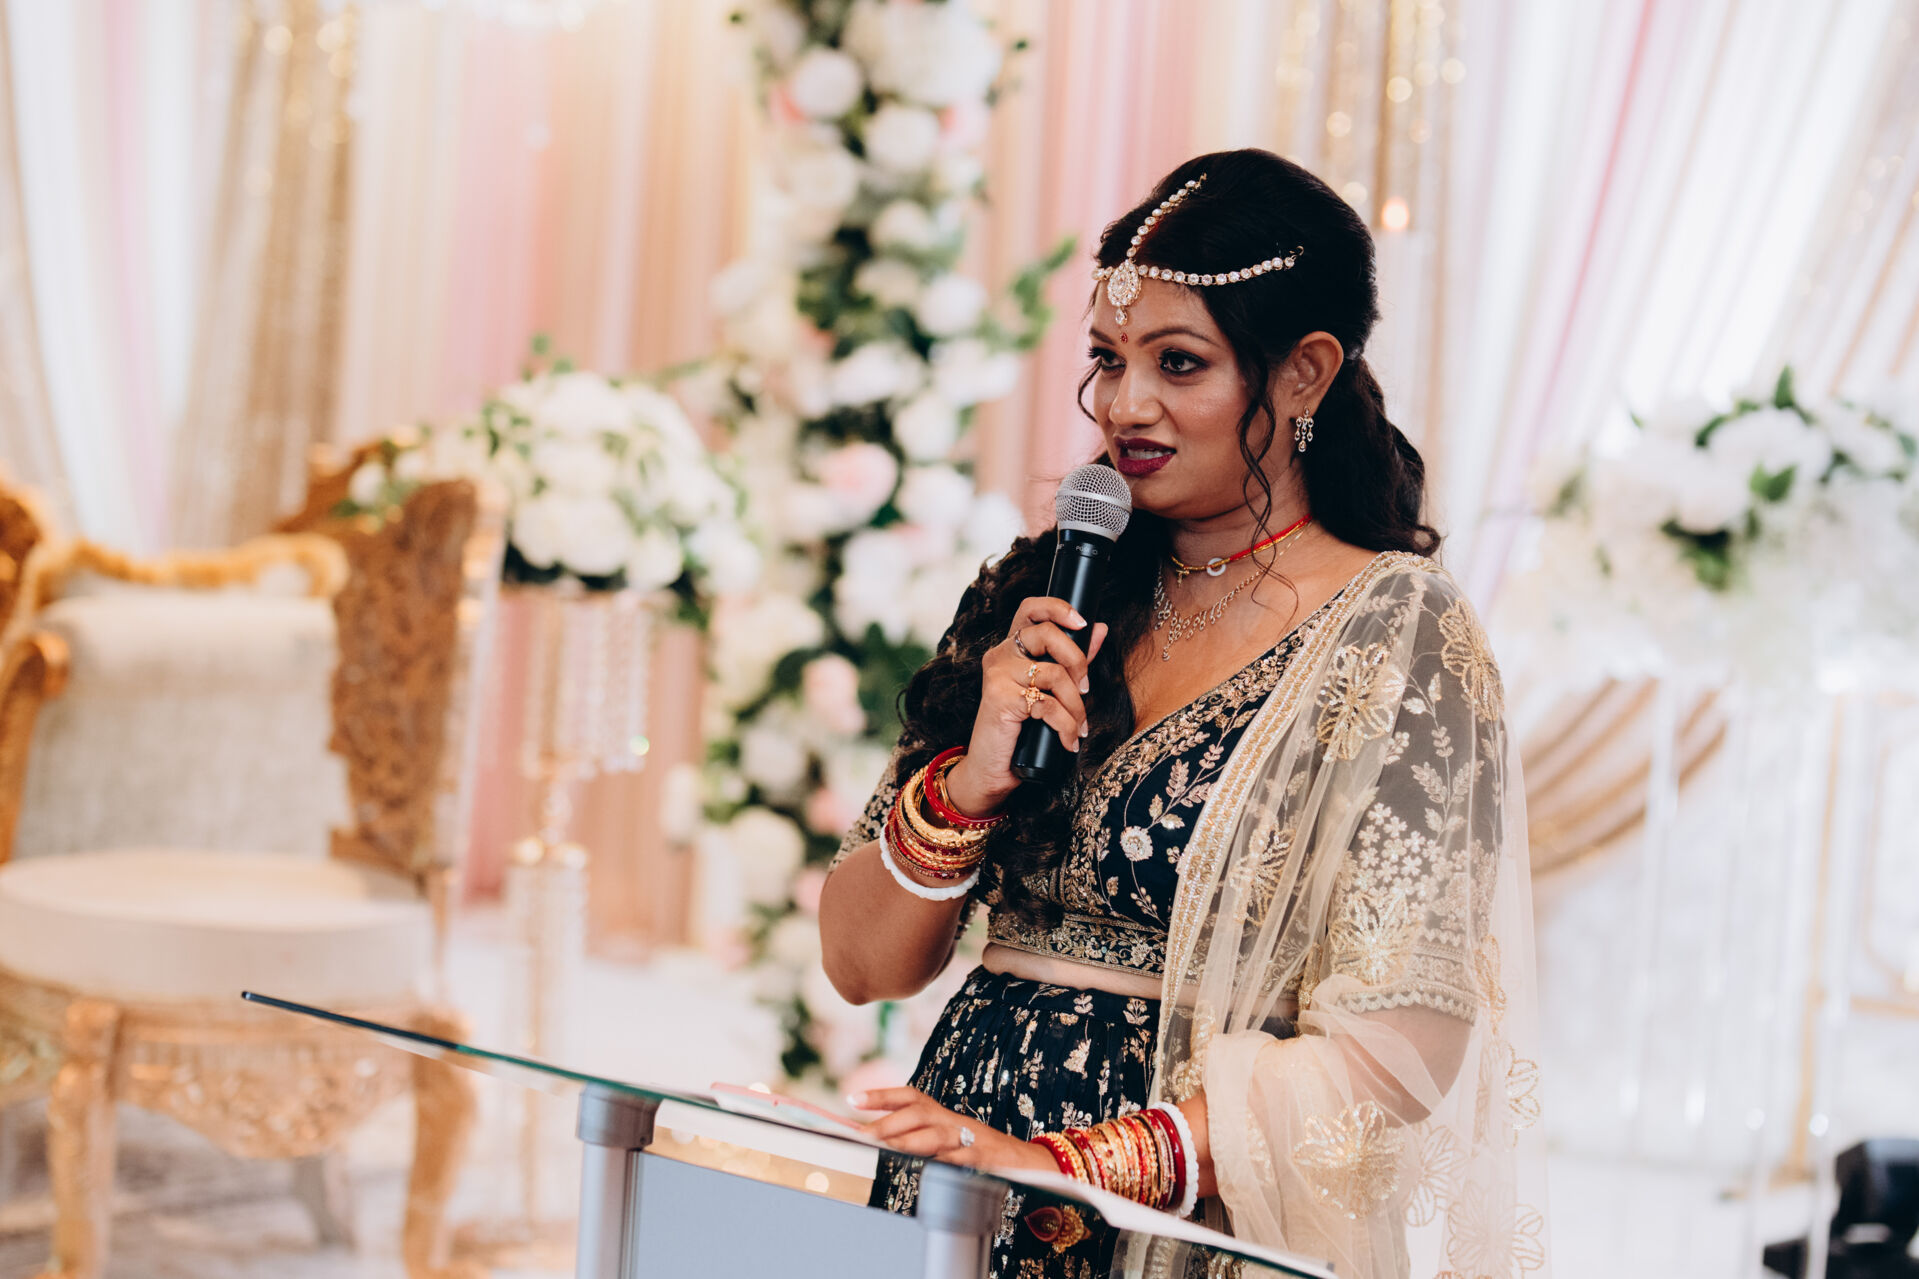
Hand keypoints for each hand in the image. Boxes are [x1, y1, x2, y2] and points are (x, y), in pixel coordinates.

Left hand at [850, 1087, 1057, 1175]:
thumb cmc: (976, 1150)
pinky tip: (927, 1169)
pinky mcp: (983, 1160)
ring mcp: (968, 1139)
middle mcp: (952, 1121)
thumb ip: (915, 1139)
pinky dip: (943, 1164)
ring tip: (887, 1149)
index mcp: (941, 1115)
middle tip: (862, 1137)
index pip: (909, 1097)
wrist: (1022, 1160)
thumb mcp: (946, 1138)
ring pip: (936, 1134)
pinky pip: (961, 1160)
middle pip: (918, 1113)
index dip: (881, 1095)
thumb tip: (875, 1143)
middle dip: (887, 1124)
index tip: (851, 1098)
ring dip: (909, 1141)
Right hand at [943, 598, 1109, 818]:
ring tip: (1078, 727)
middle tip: (1086, 688)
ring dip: (1075, 705)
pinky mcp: (1000, 698)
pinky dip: (1066, 726)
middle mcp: (1000, 655)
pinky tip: (1069, 741)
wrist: (992, 769)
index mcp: (1012, 648)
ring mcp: (998, 675)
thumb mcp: (1050, 691)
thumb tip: (1101, 629)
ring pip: (1053, 673)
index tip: (1082, 623)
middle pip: (1047, 634)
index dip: (1058, 607)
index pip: (1031, 609)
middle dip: (1077, 661)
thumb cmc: (1020, 730)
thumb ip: (1072, 659)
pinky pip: (1048, 704)